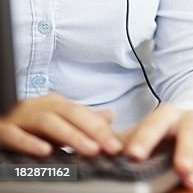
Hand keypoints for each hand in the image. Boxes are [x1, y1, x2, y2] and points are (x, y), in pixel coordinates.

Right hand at [0, 95, 121, 156]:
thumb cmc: (27, 123)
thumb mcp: (56, 120)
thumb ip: (81, 120)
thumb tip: (109, 117)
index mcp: (55, 104)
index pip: (83, 114)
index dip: (102, 129)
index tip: (117, 145)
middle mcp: (40, 107)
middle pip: (71, 114)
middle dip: (93, 130)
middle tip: (110, 147)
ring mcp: (21, 117)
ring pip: (49, 122)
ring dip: (71, 135)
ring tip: (90, 149)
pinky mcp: (3, 129)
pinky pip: (16, 135)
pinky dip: (30, 143)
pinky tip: (46, 152)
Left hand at [120, 104, 192, 189]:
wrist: (192, 123)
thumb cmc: (163, 134)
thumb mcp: (143, 134)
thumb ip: (122, 141)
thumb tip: (99, 149)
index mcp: (167, 115)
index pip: (156, 121)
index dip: (146, 137)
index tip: (134, 154)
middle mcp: (191, 119)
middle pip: (191, 129)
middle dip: (186, 149)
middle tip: (180, 168)